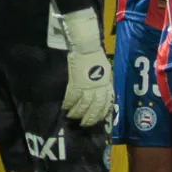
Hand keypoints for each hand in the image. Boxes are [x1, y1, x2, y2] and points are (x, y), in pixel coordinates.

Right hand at [58, 9, 113, 126]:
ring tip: (72, 117)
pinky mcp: (76, 82)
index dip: (102, 113)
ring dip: (77, 112)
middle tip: (84, 124)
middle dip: (90, 117)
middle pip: (95, 106)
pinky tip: (65, 107)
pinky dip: (68, 103)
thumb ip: (104, 83)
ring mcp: (87, 85)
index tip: (98, 120)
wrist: (86, 47)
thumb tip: (103, 93)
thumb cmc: (96, 57)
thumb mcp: (106, 71)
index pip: (106, 102)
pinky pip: (72, 96)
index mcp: (106, 83)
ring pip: (83, 104)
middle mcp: (98, 86)